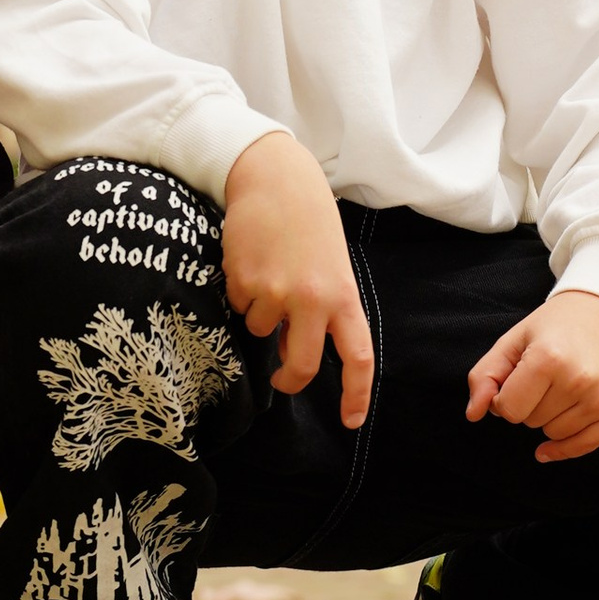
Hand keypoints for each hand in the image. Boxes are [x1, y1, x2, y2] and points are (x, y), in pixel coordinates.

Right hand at [222, 130, 373, 427]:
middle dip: (290, 380)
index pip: (359, 357)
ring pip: (262, 331)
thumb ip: (321, 310)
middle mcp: (313, 300)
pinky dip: (241, 293)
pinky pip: (239, 306)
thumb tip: (293, 353)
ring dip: (260, 314)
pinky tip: (250, 261)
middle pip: (304, 366)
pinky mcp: (244, 282)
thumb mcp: (328, 267)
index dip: (356, 394)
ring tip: (268, 273)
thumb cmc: (307, 223)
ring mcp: (277, 293)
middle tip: (282, 380)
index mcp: (343, 296)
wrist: (275, 178)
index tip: (351, 421)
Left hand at [466, 287, 598, 462]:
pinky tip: (549, 447)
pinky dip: (565, 448)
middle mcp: (580, 380)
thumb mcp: (515, 339)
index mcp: (548, 358)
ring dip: (551, 418)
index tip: (517, 380)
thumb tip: (474, 414)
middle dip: (531, 404)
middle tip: (547, 376)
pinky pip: (585, 446)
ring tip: (564, 386)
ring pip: (556, 434)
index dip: (505, 397)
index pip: (508, 409)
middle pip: (532, 421)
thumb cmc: (559, 324)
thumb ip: (485, 375)